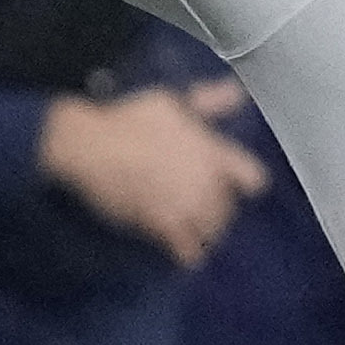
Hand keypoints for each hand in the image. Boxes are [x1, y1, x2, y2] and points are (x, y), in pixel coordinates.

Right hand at [39, 79, 269, 263]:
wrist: (93, 147)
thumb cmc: (131, 120)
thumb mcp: (172, 102)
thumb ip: (209, 101)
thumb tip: (238, 92)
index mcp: (212, 152)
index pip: (252, 178)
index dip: (246, 182)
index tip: (238, 184)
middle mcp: (206, 183)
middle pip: (230, 208)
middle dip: (220, 208)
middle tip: (204, 205)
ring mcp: (186, 207)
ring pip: (212, 231)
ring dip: (206, 230)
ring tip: (193, 227)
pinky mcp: (164, 226)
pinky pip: (188, 250)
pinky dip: (188, 253)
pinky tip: (182, 251)